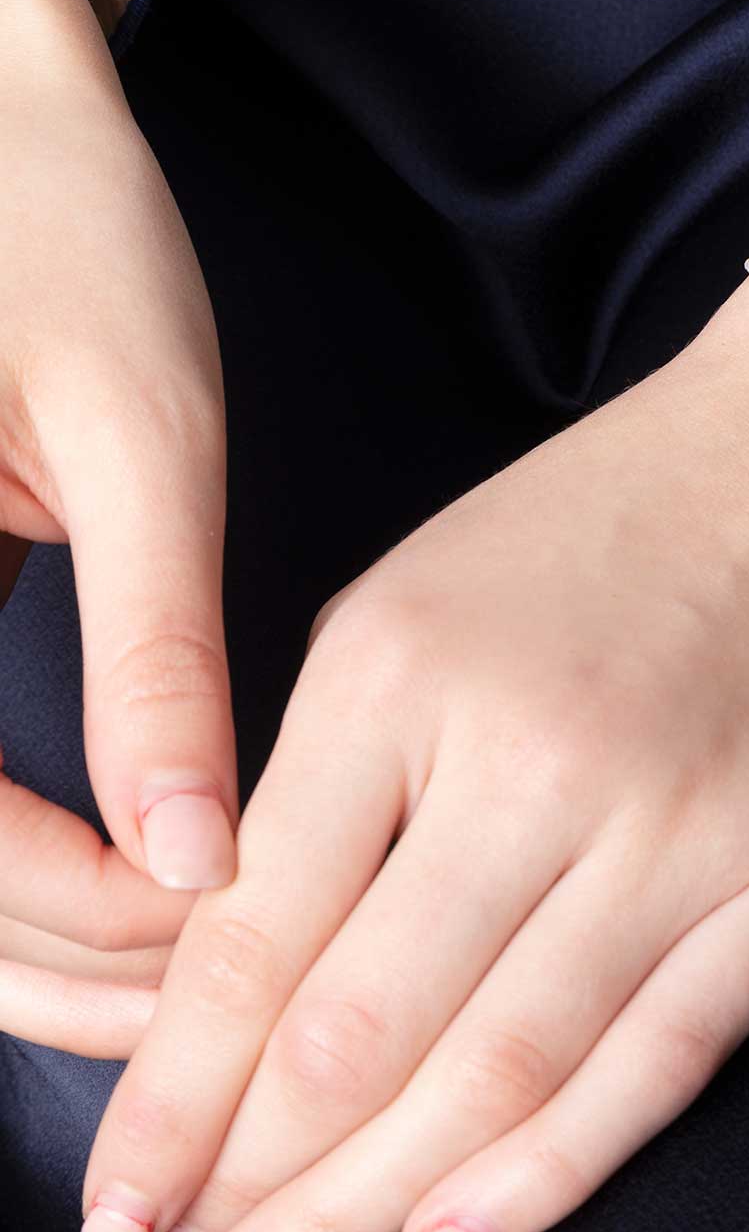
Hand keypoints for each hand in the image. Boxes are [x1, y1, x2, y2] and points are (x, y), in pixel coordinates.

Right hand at [0, 0, 234, 1106]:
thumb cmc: (65, 236)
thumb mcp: (138, 435)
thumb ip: (159, 650)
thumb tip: (207, 851)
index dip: (105, 922)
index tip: (244, 928)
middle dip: (77, 966)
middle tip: (234, 994)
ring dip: (45, 943)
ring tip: (203, 964)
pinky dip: (21, 867)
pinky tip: (137, 882)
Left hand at [80, 270, 748, 1231]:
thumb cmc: (613, 518)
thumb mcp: (418, 596)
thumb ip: (325, 774)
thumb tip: (238, 973)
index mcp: (404, 671)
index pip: (252, 937)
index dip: (173, 1100)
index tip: (119, 1208)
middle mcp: (536, 754)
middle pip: (360, 1032)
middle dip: (253, 1190)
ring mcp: (683, 821)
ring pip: (500, 1070)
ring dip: (372, 1210)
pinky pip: (660, 1061)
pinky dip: (550, 1171)